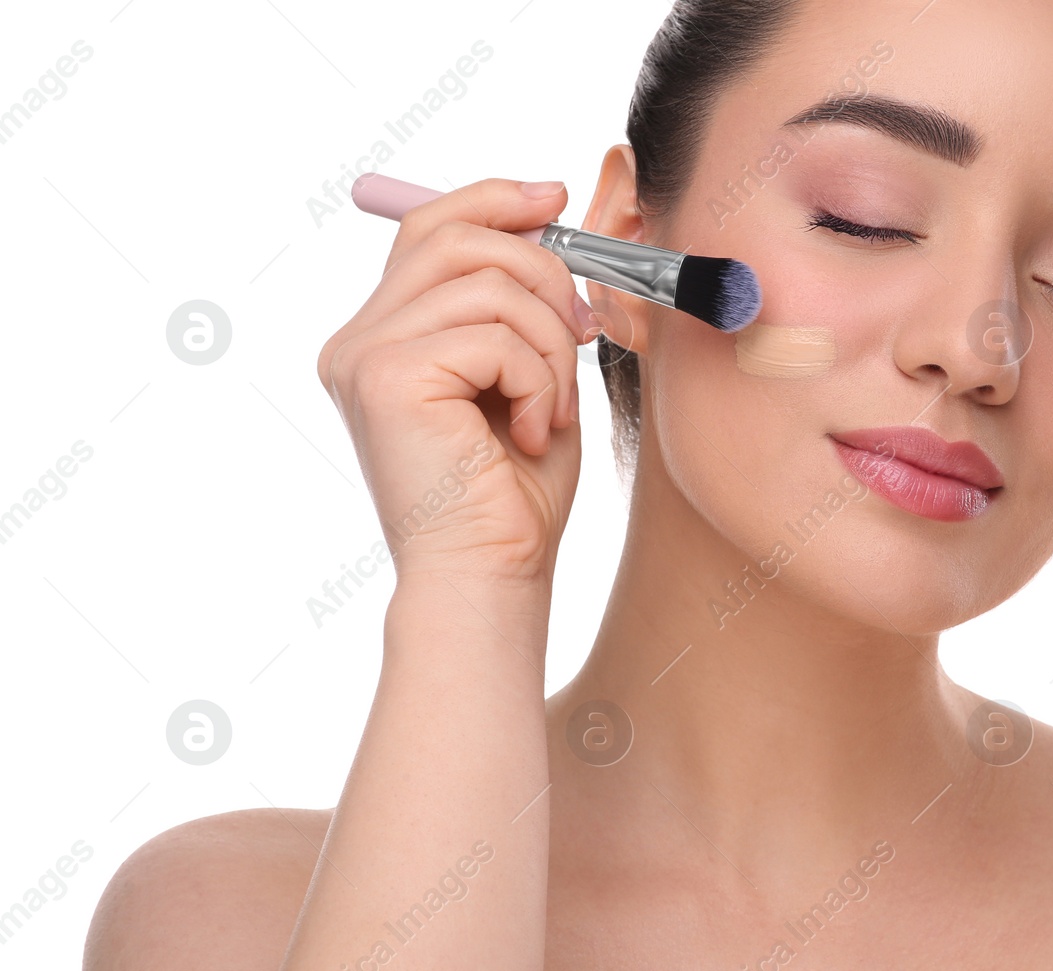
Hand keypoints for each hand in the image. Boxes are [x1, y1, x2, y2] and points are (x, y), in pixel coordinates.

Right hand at [317, 178, 600, 587]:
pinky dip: (538, 381)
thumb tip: (549, 210)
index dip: (496, 200)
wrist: (492, 576)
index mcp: (384, 338)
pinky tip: (528, 433)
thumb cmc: (514, 494)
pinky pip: (494, 334)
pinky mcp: (385, 377)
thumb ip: (521, 302)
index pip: (431, 230)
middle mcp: (357, 341)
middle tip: (581, 332)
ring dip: (548, 343)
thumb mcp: (528, 375)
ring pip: (487, 283)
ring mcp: (363, 356)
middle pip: (456, 236)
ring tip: (550, 408)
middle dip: (544, 271)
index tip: (557, 199)